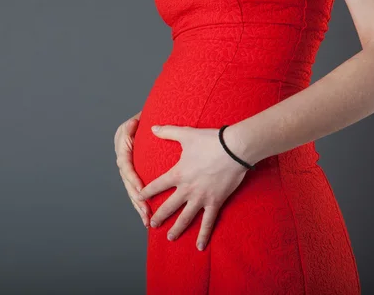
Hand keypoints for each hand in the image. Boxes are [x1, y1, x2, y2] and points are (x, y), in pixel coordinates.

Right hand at [114, 111, 150, 227]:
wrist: (147, 120)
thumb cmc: (147, 116)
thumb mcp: (141, 116)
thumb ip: (137, 122)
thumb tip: (133, 123)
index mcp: (123, 144)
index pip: (125, 164)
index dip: (132, 178)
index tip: (142, 190)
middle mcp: (123, 157)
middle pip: (127, 181)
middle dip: (136, 198)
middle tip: (146, 211)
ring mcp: (127, 166)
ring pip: (131, 188)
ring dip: (138, 205)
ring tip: (146, 219)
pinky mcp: (134, 173)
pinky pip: (136, 189)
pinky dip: (141, 202)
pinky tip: (147, 215)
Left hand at [136, 125, 250, 249]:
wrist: (235, 148)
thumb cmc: (211, 140)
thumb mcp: (186, 134)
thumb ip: (167, 132)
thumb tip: (153, 127)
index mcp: (178, 173)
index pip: (157, 185)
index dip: (146, 192)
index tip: (139, 197)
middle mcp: (187, 189)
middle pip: (169, 206)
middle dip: (159, 216)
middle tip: (151, 224)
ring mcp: (201, 197)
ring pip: (186, 217)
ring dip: (177, 228)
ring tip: (169, 237)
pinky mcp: (215, 202)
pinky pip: (208, 222)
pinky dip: (204, 234)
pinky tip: (200, 246)